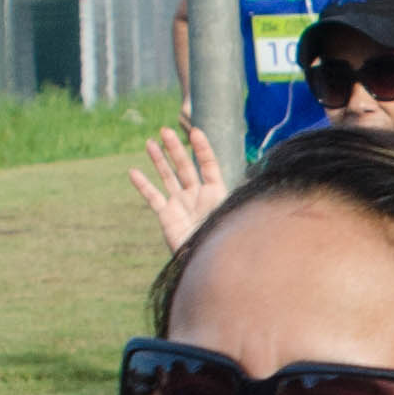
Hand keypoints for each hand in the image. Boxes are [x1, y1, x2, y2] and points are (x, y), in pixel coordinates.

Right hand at [128, 124, 230, 254]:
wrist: (206, 263)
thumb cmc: (222, 242)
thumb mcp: (231, 218)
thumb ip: (235, 203)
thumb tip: (259, 186)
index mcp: (216, 193)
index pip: (208, 165)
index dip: (202, 148)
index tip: (194, 132)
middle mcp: (197, 195)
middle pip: (185, 166)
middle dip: (175, 148)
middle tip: (165, 131)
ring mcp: (181, 204)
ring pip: (168, 177)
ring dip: (158, 160)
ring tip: (150, 142)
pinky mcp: (166, 216)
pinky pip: (153, 198)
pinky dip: (143, 185)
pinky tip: (133, 172)